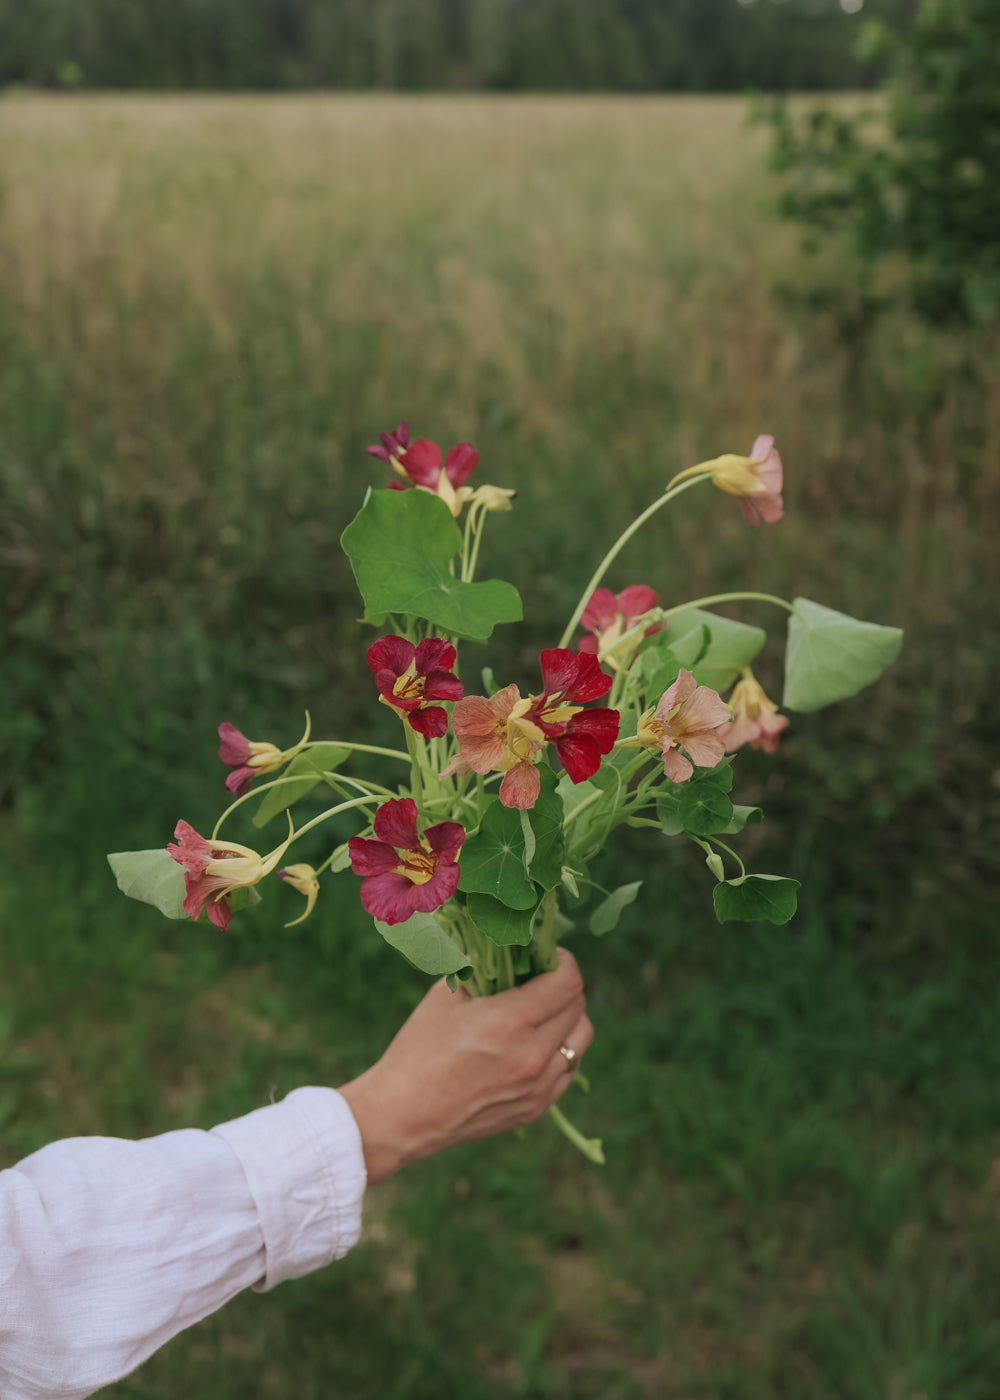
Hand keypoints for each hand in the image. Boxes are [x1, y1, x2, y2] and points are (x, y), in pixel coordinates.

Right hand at [338, 949, 592, 1181]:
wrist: (403, 1115)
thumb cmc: (418, 1049)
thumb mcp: (445, 996)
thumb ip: (482, 967)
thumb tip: (507, 945)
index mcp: (509, 1022)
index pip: (567, 982)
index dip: (563, 961)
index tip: (548, 956)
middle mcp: (533, 1056)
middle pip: (578, 1006)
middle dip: (564, 984)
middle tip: (541, 978)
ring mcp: (539, 1087)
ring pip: (580, 1038)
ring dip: (567, 1017)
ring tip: (541, 1012)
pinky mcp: (537, 1108)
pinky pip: (569, 1068)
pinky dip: (560, 1049)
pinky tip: (534, 1043)